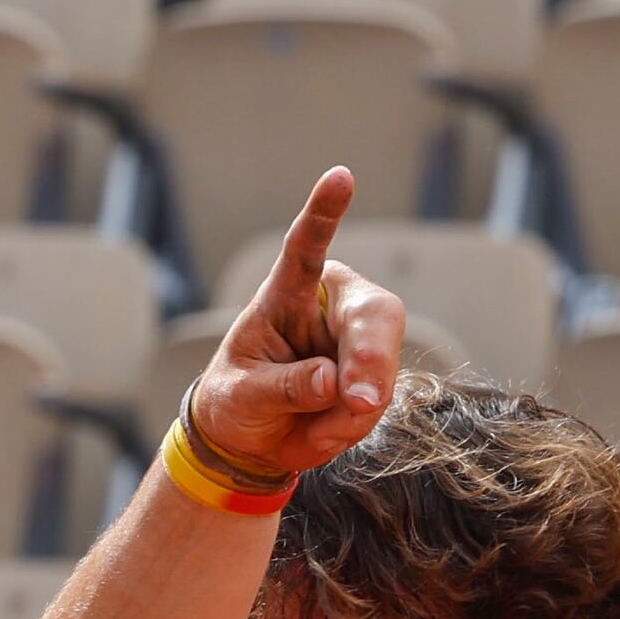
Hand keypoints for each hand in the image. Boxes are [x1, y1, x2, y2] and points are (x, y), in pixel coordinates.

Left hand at [184, 169, 407, 483]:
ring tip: (309, 431)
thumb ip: (281, 387)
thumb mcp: (241, 396)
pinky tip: (321, 432)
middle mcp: (334, 304)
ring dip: (353, 411)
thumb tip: (331, 381)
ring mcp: (360, 341)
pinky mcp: (376, 375)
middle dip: (370, 362)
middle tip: (358, 404)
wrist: (252, 441)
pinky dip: (354, 426)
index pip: (307, 247)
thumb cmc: (236, 401)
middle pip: (373, 316)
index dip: (324, 214)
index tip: (340, 177)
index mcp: (288, 291)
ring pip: (383, 366)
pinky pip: (381, 400)